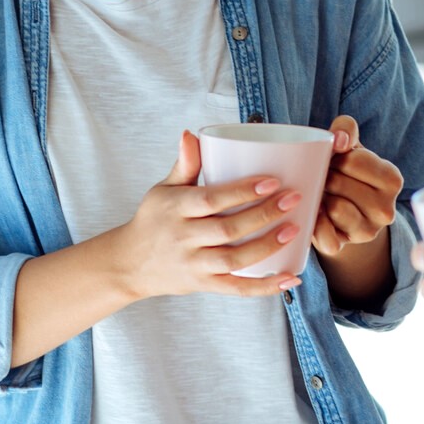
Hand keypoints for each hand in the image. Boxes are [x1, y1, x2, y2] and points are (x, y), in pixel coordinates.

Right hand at [115, 130, 305, 298]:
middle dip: (263, 215)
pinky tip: (291, 278)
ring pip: (233, 260)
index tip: (272, 181)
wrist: (130, 263)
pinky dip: (265, 287)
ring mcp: (194, 265)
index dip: (242, 191)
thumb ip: (184, 164)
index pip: (211, 200)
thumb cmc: (154, 220)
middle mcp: (183, 239)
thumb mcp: (163, 190)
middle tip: (293, 199)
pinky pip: (236, 289)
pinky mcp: (203, 285)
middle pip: (227, 229)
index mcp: (175, 209)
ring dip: (266, 247)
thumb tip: (191, 134)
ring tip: (294, 230)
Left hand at [310, 115, 402, 255]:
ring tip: (321, 194)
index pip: (355, 160)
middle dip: (324, 176)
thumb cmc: (346, 172)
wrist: (343, 214)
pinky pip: (327, 239)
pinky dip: (316, 225)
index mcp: (392, 179)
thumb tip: (339, 140)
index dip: (335, 157)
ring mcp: (368, 231)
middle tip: (323, 178)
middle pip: (339, 182)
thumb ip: (346, 129)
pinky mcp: (348, 247)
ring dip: (319, 198)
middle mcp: (386, 209)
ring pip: (334, 207)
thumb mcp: (350, 146)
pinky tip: (316, 215)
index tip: (333, 160)